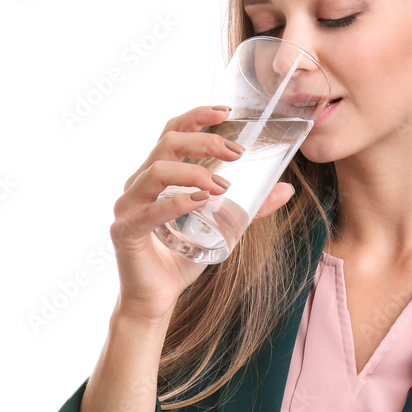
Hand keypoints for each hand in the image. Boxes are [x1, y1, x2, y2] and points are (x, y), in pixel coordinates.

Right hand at [108, 106, 295, 323]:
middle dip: (204, 141)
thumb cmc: (183, 258)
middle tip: (237, 153)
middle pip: (167, 143)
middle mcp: (139, 183)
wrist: (157, 299)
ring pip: (156, 171)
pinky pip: (149, 211)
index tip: (226, 112)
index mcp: (157, 174)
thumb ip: (252, 209)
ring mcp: (128, 205)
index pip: (172, 131)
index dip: (197, 116)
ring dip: (193, 172)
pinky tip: (199, 201)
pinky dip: (175, 203)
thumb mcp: (224, 228)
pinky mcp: (124, 231)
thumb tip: (287, 189)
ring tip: (222, 185)